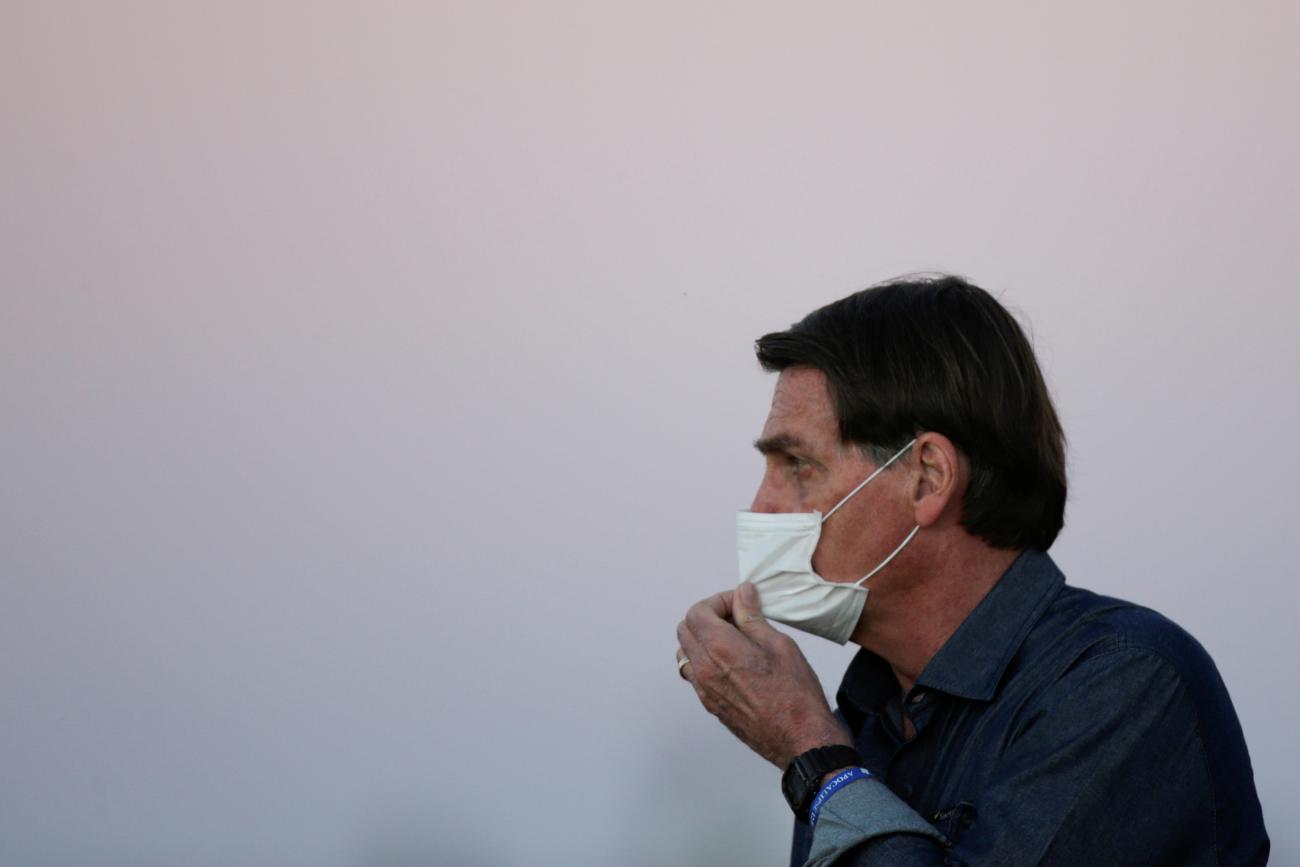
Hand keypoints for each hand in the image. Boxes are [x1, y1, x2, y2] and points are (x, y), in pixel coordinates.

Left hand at [676, 582, 850, 768]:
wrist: (799, 739)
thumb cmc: (795, 693)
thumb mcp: (779, 644)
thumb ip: (752, 616)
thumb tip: (742, 593)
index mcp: (720, 649)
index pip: (697, 611)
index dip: (718, 601)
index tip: (740, 603)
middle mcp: (704, 669)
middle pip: (685, 629)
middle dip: (708, 616)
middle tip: (737, 617)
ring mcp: (704, 689)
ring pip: (686, 652)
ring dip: (703, 638)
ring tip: (734, 639)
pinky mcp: (710, 704)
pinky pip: (695, 673)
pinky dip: (706, 659)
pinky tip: (733, 662)